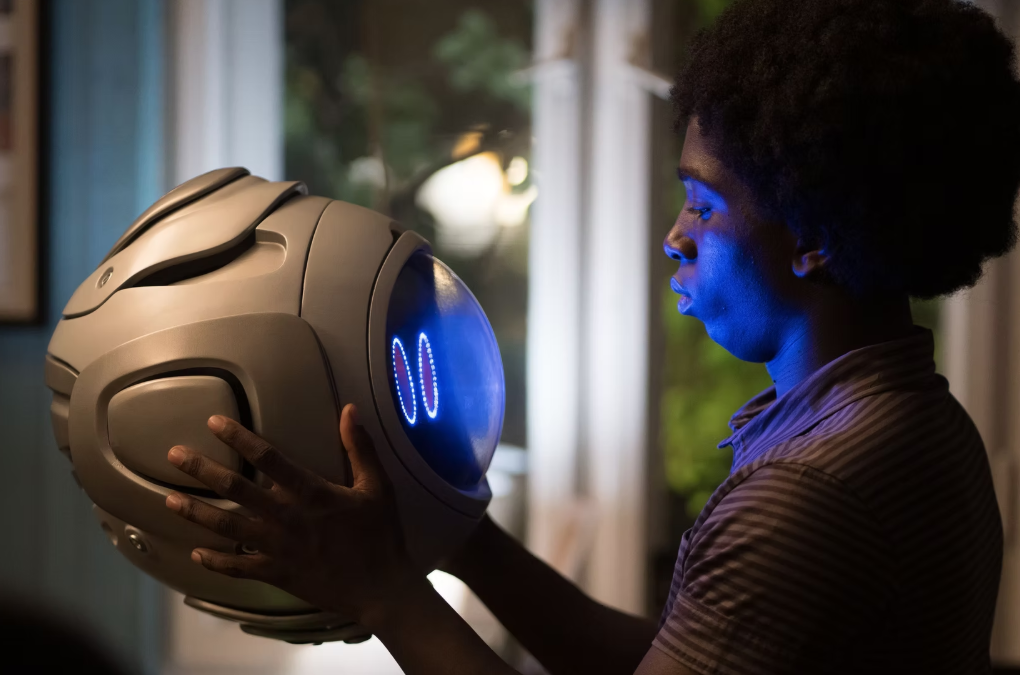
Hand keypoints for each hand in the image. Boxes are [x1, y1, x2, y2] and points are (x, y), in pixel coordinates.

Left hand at [163, 404, 417, 620]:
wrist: (380, 588)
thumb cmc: (380, 535)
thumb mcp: (377, 486)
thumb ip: (360, 447)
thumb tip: (349, 409)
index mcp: (311, 493)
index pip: (269, 459)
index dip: (239, 439)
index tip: (214, 423)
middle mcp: (287, 517)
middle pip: (237, 489)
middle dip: (203, 471)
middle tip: (174, 455)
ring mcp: (278, 548)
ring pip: (228, 527)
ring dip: (197, 513)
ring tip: (168, 500)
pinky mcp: (277, 573)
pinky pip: (239, 567)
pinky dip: (216, 561)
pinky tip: (196, 553)